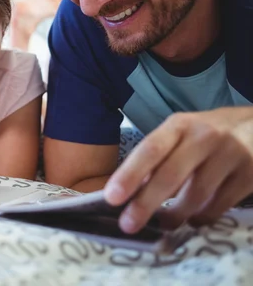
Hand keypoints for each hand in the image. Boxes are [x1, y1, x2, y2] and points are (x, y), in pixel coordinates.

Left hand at [104, 108, 252, 232]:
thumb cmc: (207, 133)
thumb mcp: (181, 134)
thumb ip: (158, 157)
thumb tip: (129, 192)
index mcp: (179, 125)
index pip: (150, 149)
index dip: (130, 174)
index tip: (112, 197)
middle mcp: (204, 137)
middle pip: (171, 175)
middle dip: (146, 203)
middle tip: (128, 224)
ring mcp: (230, 155)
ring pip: (196, 195)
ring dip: (175, 216)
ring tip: (164, 225)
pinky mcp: (251, 175)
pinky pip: (220, 205)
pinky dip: (202, 217)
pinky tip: (193, 220)